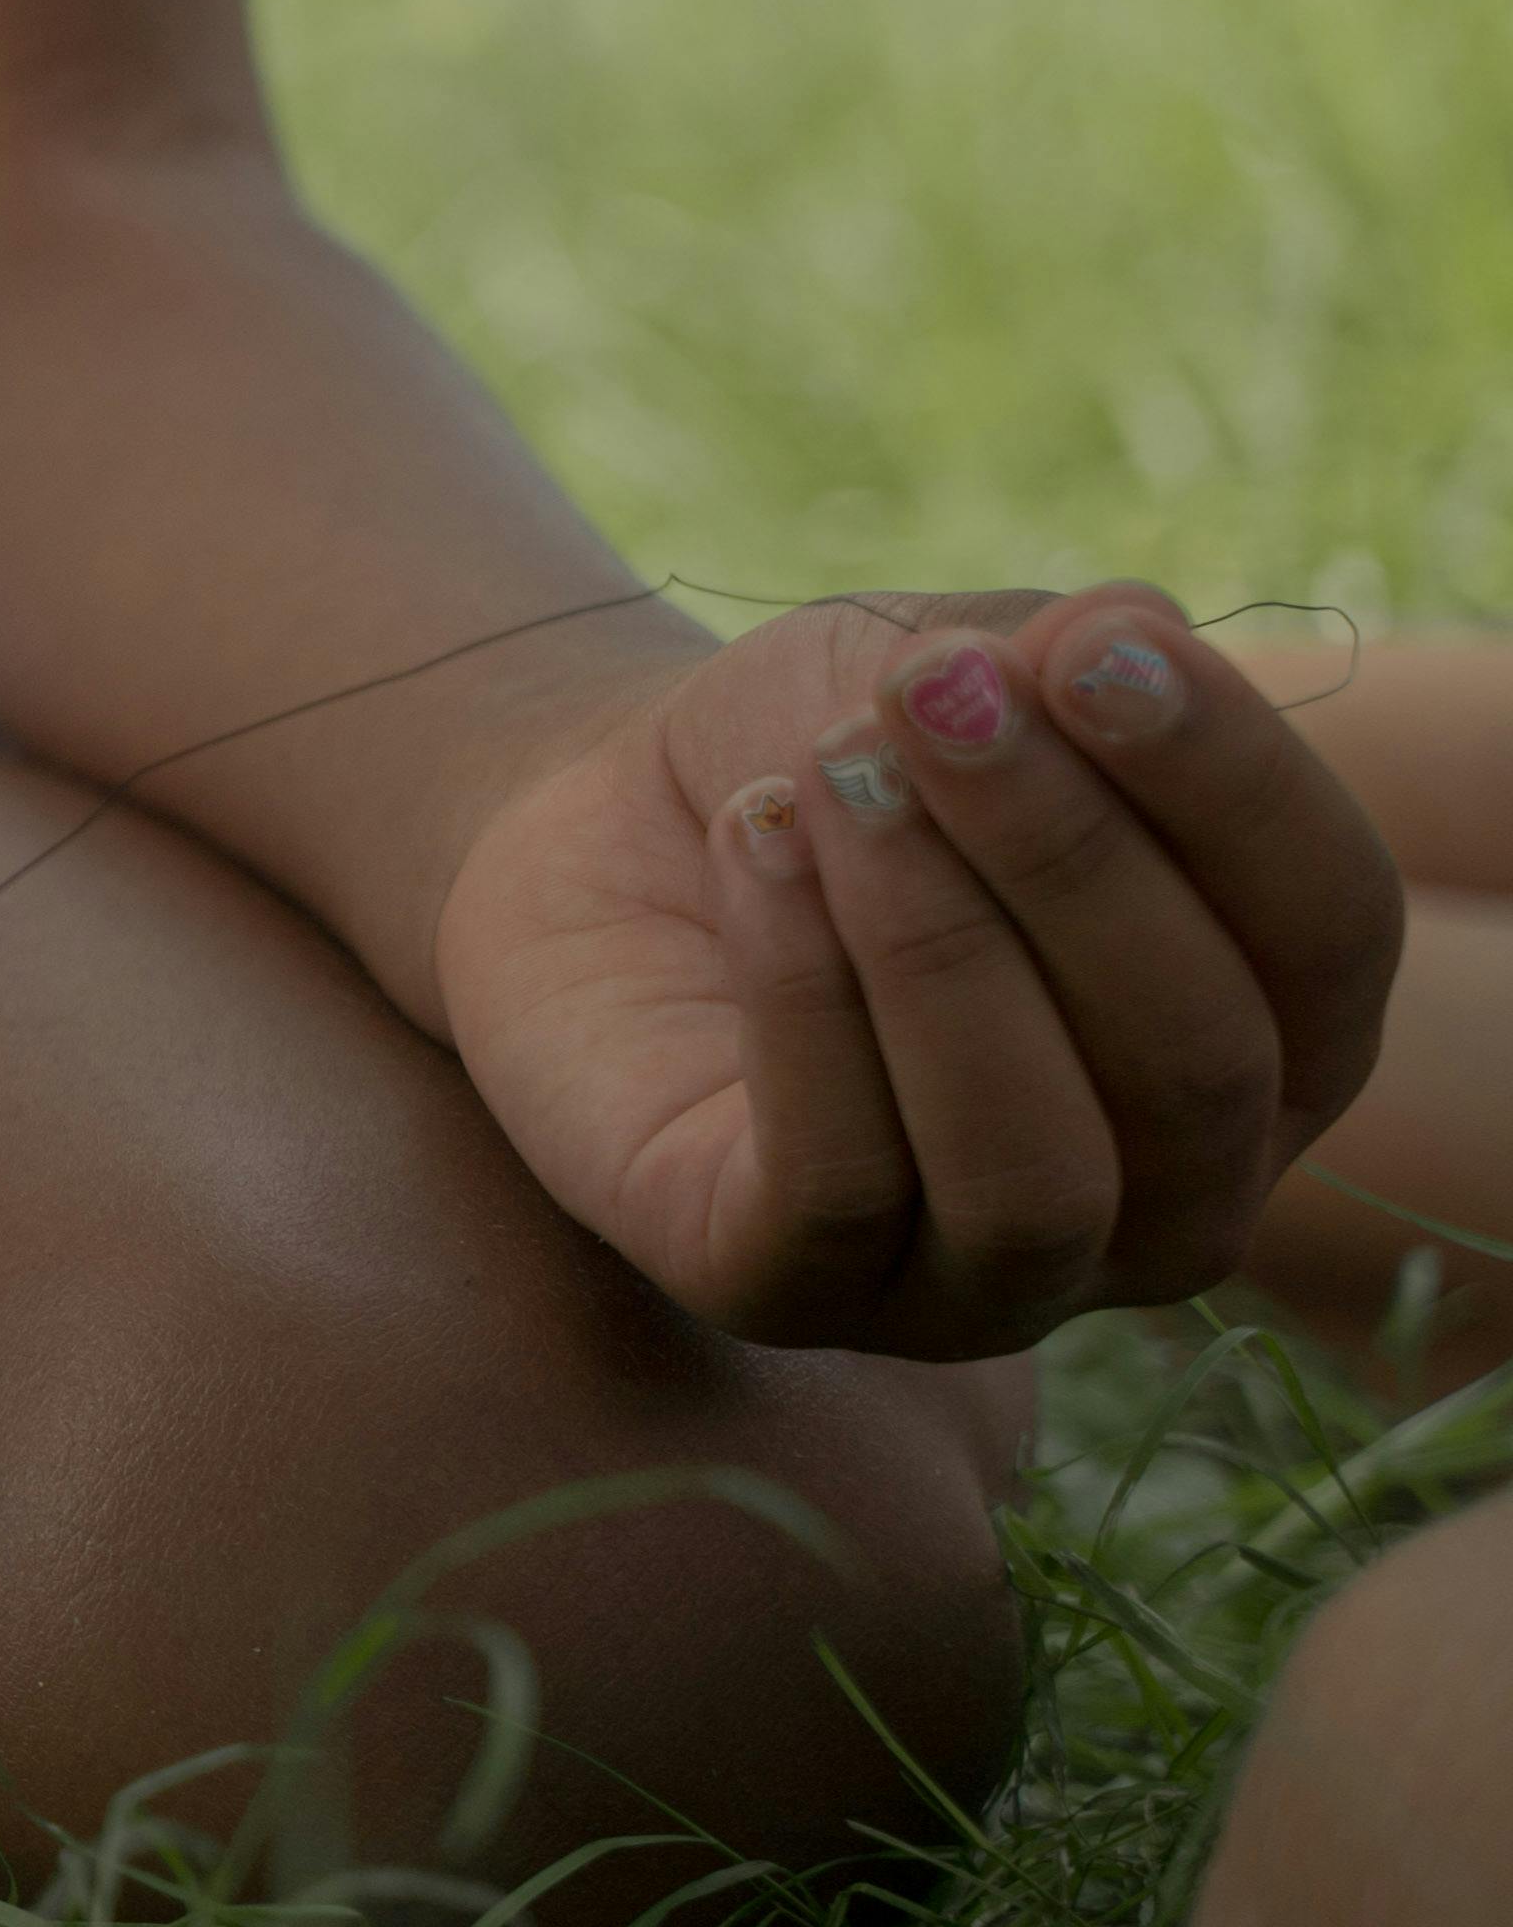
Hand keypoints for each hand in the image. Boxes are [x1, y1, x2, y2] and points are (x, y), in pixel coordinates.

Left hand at [437, 587, 1402, 1357]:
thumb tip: (1121, 632)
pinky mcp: (784, 1294)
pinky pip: (837, 1185)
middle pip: (1193, 1057)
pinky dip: (801, 1001)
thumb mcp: (968, 668)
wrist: (595, 837)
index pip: (1332, 938)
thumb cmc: (832, 761)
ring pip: (1031, 1162)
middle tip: (932, 693)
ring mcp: (983, 1282)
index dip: (1234, 784)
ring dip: (936, 942)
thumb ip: (1071, 659)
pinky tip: (752, 847)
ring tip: (832, 772)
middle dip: (1066, 855)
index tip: (1097, 643)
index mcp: (1274, 1049)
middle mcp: (1165, 1201)